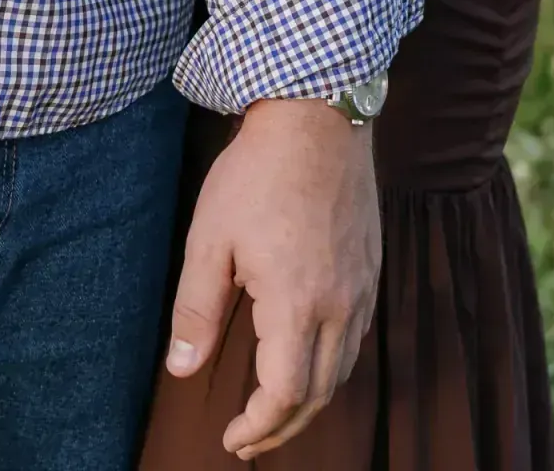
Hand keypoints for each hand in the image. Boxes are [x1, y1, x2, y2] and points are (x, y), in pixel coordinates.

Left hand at [166, 99, 380, 456]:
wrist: (316, 115)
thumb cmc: (257, 173)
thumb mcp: (210, 238)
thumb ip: (196, 310)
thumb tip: (181, 370)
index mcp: (296, 303)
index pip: (285, 395)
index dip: (258, 427)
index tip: (231, 439)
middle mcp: (339, 305)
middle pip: (319, 394)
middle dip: (283, 427)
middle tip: (249, 439)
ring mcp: (362, 287)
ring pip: (343, 370)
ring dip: (310, 401)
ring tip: (275, 409)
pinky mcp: (371, 268)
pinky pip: (358, 338)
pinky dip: (332, 365)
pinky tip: (308, 357)